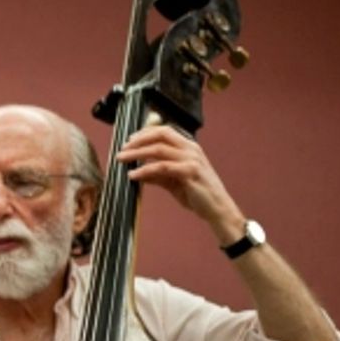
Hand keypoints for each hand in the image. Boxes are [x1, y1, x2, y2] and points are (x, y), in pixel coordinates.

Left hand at [114, 125, 244, 242]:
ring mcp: (191, 159)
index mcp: (189, 147)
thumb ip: (157, 175)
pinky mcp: (190, 172)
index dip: (145, 133)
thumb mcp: (174, 182)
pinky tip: (133, 175)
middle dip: (138, 140)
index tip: (129, 140)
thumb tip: (137, 173)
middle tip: (122, 149)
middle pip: (160, 134)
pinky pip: (162, 167)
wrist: (218, 209)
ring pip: (158, 149)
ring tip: (122, 159)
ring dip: (136, 153)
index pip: (164, 131)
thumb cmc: (198, 194)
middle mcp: (191, 149)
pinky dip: (144, 170)